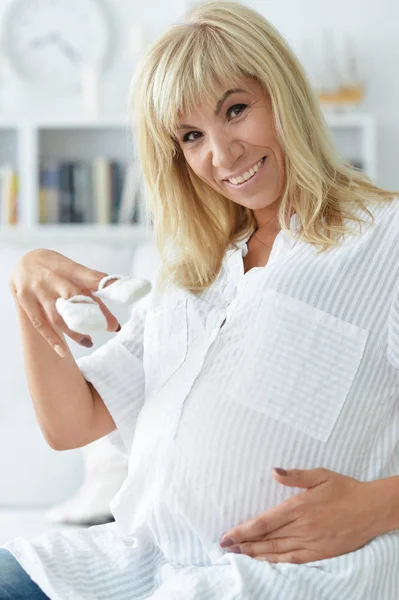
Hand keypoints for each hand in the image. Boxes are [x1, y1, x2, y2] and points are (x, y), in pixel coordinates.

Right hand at [9, 248, 120, 356]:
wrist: (24, 261)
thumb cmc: (57, 268)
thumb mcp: (74, 270)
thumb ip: (93, 286)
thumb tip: (117, 307)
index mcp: (69, 268)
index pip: (91, 277)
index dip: (106, 285)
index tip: (122, 293)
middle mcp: (52, 277)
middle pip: (74, 297)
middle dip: (93, 314)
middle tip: (110, 327)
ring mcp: (37, 290)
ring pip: (57, 315)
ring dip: (74, 332)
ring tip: (89, 342)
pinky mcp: (25, 300)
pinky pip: (39, 324)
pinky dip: (52, 339)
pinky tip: (63, 352)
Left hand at [220, 467, 382, 563]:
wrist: (371, 509)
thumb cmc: (344, 489)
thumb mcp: (320, 475)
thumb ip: (295, 475)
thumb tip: (273, 472)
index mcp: (299, 506)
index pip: (264, 522)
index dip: (243, 530)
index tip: (227, 535)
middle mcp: (302, 526)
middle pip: (266, 539)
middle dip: (243, 543)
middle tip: (224, 547)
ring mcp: (311, 542)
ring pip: (277, 551)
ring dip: (255, 554)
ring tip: (238, 554)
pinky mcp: (320, 552)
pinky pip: (293, 559)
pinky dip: (277, 561)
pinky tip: (265, 561)